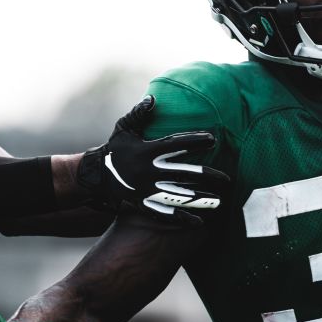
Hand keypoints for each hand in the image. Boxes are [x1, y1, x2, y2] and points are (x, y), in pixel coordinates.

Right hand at [76, 95, 229, 226]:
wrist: (94, 176)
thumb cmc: (114, 149)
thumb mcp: (123, 129)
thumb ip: (138, 114)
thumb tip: (153, 98)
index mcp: (147, 151)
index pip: (176, 144)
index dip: (195, 141)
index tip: (213, 139)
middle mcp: (149, 172)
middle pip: (184, 174)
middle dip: (207, 176)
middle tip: (227, 179)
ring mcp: (147, 190)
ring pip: (179, 196)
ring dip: (200, 200)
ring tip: (219, 201)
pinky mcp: (143, 204)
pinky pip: (165, 214)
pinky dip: (182, 219)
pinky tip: (199, 222)